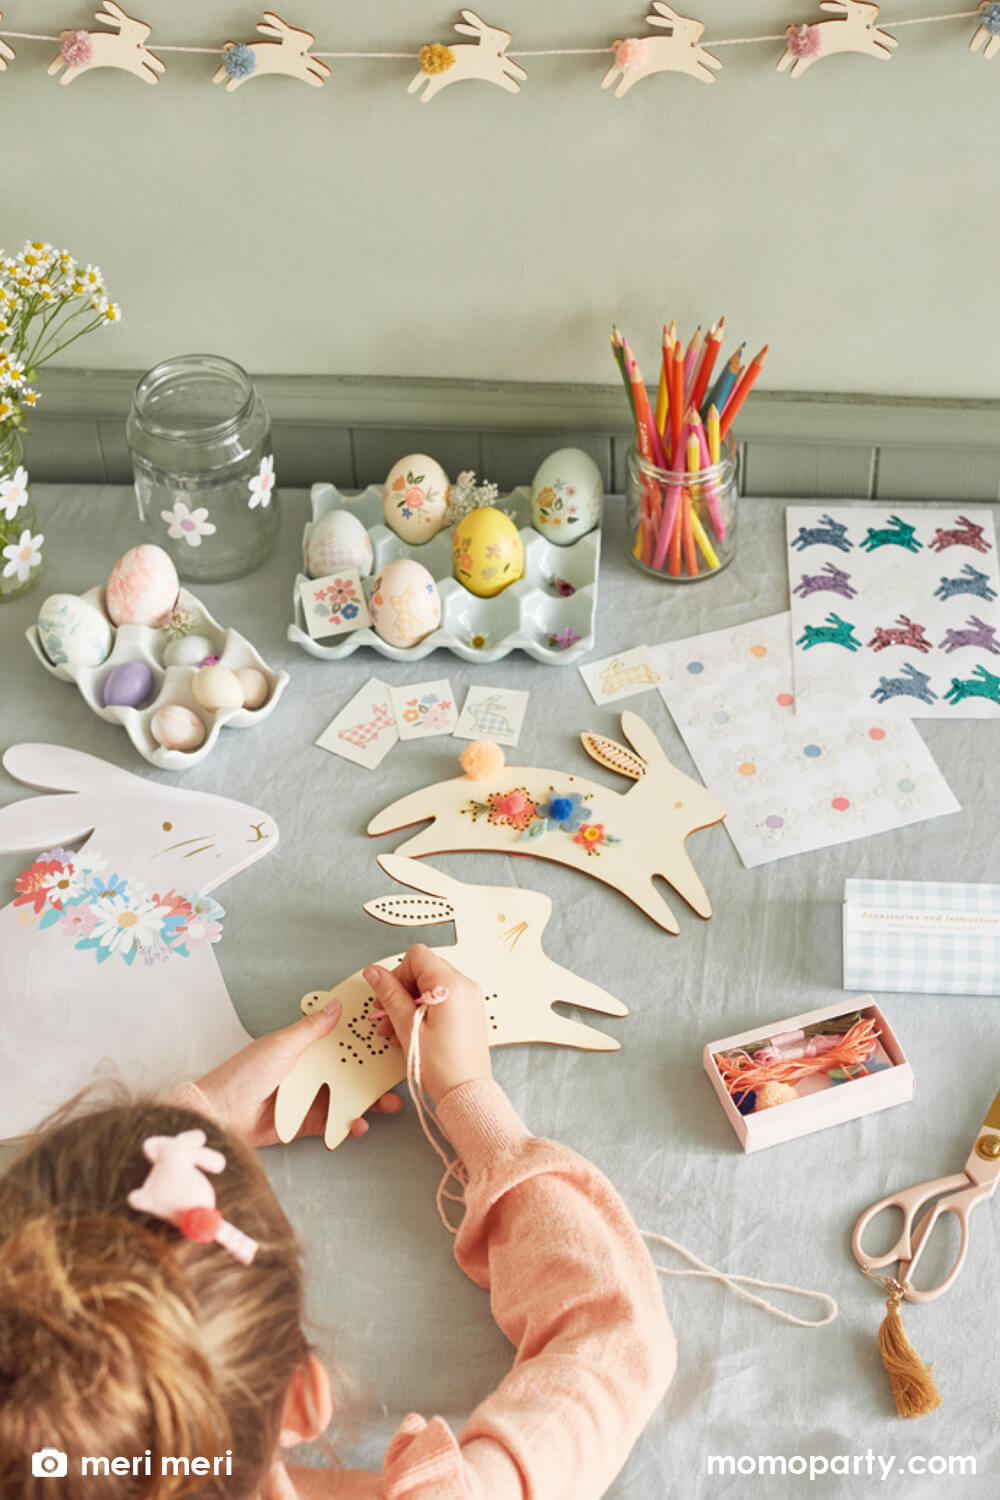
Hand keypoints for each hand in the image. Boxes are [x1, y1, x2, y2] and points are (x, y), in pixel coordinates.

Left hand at [194, 997, 401, 1147]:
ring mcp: (311, 1098)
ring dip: (370, 1102)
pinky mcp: (307, 1123)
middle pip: (352, 1071)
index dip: (366, 1041)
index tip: (391, 1040)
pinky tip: (360, 1125)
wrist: (222, 1112)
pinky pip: (334, 1123)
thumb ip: (312, 1029)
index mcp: (306, 1048)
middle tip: (399, 1076)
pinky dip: (349, 1125)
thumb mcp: (282, 1045)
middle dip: (376, 1075)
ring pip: (349, 1098)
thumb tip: (337, 1006)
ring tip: (390, 1105)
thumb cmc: (246, 1073)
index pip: (342, 1042)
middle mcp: (312, 1071)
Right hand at [364, 945, 491, 1106]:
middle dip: (401, 989)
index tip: (389, 998)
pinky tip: (410, 1031)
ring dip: (409, 1002)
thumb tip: (375, 973)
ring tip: (395, 1029)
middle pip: (424, 969)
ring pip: (431, 985)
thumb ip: (390, 994)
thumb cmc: (441, 1067)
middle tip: (387, 1015)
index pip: (417, 956)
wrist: (466, 1093)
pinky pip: (442, 999)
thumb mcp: (407, 1027)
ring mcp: (469, 999)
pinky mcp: (469, 1012)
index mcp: (451, 985)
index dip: (398, 974)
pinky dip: (424, 1009)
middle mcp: (465, 986)